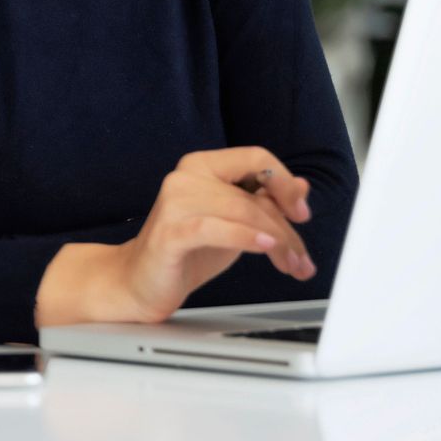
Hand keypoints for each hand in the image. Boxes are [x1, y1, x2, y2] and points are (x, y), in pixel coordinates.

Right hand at [34, 147, 314, 326]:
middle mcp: (187, 177)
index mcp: (202, 166)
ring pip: (243, 212)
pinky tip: (265, 246)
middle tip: (300, 258)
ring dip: (276, 241)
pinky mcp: (170, 232)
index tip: (302, 212)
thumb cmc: (185, 253)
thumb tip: (301, 187)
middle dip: (287, 230)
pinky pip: (216, 228)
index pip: (256, 157)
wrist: (139, 283)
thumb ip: (262, 204)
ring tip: (289, 263)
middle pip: (254, 195)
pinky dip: (247, 237)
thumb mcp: (233, 224)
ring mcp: (176, 202)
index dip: (285, 182)